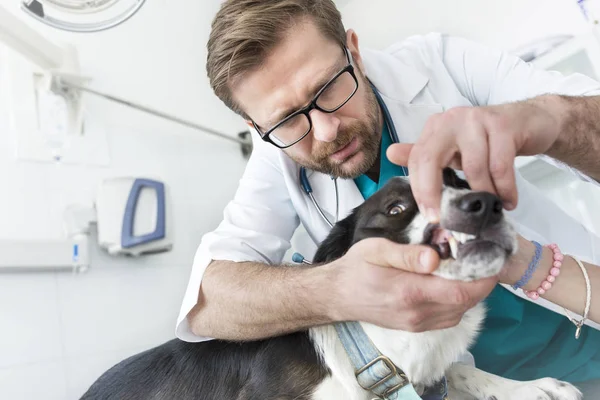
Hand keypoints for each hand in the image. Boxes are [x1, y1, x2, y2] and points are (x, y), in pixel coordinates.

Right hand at [329, 238, 497, 331]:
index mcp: (409, 292)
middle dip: (481, 282)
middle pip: (465, 303)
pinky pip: (448, 317)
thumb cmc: (356, 268)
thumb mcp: (376, 250)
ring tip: (469, 269)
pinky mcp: (415, 326)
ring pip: (459, 312)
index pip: (461, 292)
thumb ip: (407, 254)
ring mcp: (417, 323)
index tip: (491, 258)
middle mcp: (417, 313)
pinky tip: (452, 284)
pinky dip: (458, 302)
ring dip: (471, 292)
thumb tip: (435, 257)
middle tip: (483, 258)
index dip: (483, 278)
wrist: (337, 295)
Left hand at [387, 98, 561, 220]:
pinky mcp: (503, 125)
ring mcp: (476, 119)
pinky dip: (505, 188)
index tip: (431, 216)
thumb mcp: (454, 149)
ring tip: (492, 208)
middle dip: (434, 193)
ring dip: (483, 194)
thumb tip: (390, 153)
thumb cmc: (488, 140)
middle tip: (448, 219)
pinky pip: (500, 166)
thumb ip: (425, 155)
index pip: (417, 160)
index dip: (420, 190)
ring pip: (472, 167)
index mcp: (436, 128)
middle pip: (431, 159)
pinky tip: (508, 201)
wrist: (530, 120)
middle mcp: (451, 120)